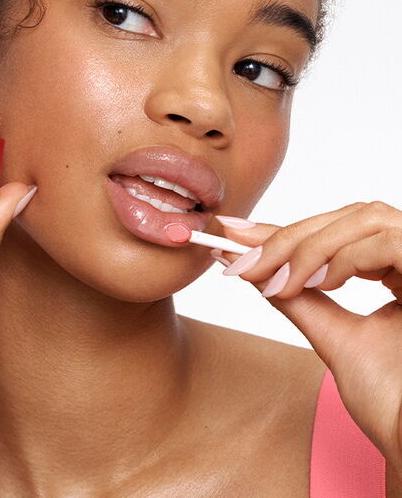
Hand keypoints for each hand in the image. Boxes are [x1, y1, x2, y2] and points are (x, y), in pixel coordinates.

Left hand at [210, 202, 401, 472]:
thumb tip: (252, 266)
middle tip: (243, 261)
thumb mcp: (334, 336)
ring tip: (283, 283)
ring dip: (311, 247)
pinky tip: (318, 284)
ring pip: (367, 219)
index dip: (285, 229)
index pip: (340, 230)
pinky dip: (343, 258)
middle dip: (289, 236)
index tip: (234, 233)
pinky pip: (388, 243)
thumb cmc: (391, 401)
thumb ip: (298, 298)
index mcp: (400, 271)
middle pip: (351, 216)